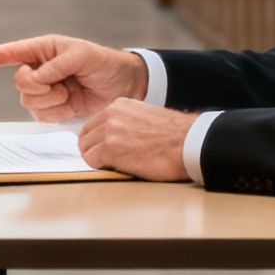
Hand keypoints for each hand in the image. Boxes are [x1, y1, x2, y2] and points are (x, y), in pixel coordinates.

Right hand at [0, 34, 148, 121]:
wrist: (121, 85)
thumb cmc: (102, 62)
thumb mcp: (82, 55)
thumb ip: (56, 65)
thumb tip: (36, 79)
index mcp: (40, 50)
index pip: (6, 53)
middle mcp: (37, 69)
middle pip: (18, 82)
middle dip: (39, 86)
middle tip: (60, 83)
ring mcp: (43, 91)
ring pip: (28, 101)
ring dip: (50, 100)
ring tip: (69, 91)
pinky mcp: (51, 109)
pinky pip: (40, 115)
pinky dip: (55, 112)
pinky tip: (69, 102)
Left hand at [78, 98, 195, 182]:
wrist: (188, 143)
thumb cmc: (174, 136)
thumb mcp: (145, 117)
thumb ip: (126, 122)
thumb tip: (116, 137)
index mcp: (119, 105)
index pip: (93, 124)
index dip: (97, 140)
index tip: (103, 149)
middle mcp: (111, 114)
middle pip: (85, 137)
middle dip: (94, 150)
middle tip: (107, 161)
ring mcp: (108, 131)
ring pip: (86, 150)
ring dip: (98, 160)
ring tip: (117, 165)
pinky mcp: (109, 149)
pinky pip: (92, 162)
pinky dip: (102, 168)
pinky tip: (118, 168)